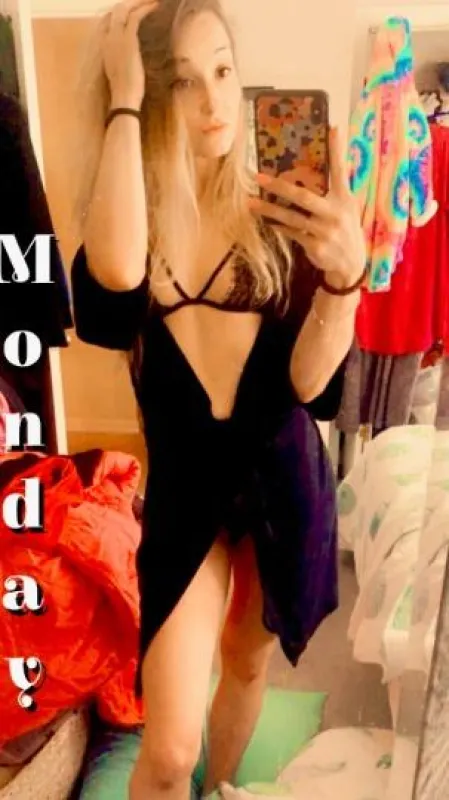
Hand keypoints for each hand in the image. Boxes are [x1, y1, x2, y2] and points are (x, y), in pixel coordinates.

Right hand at [102, 0, 157, 108]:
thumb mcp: (119, 70)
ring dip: (139, 2)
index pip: (108, 20)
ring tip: (152, 0)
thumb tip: (129, 56)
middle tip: (143, 1)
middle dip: (129, 3)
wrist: (124, 96)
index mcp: (103, 45)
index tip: (132, 10)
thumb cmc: (124, 90)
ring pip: (125, 9)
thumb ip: (121, 58)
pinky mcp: (128, 39)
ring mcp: (116, 37)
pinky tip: (155, 5)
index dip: (120, 13)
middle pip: (116, 11)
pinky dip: (146, 8)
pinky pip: (136, 16)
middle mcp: (107, 37)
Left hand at [249, 127, 366, 289]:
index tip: (332, 128)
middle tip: (259, 176)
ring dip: (269, 209)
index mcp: (344, 198)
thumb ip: (335, 188)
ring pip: (291, 217)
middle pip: (303, 196)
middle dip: (279, 186)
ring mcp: (324, 230)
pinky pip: (291, 233)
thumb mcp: (347, 207)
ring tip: (250, 202)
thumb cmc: (344, 229)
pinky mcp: (315, 246)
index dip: (337, 149)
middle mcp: (335, 213)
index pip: (340, 169)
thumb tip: (319, 166)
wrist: (350, 264)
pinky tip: (266, 220)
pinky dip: (278, 226)